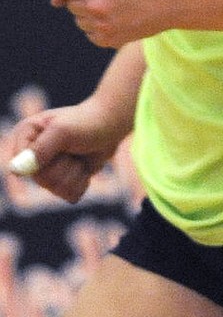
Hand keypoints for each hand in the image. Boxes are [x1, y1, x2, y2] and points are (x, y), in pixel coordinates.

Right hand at [4, 99, 126, 203]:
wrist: (113, 123)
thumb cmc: (89, 121)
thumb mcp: (64, 132)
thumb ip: (41, 149)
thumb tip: (16, 170)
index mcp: (24, 136)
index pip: (24, 167)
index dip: (47, 161)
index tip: (64, 143)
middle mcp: (31, 154)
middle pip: (43, 180)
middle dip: (66, 166)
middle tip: (76, 148)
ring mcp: (46, 169)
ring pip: (57, 190)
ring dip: (76, 173)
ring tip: (81, 155)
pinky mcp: (62, 180)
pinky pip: (70, 195)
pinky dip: (83, 182)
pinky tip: (85, 166)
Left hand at [51, 0, 174, 48]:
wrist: (172, 0)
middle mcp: (97, 3)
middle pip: (71, 4)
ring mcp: (102, 24)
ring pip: (79, 19)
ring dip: (90, 12)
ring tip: (115, 6)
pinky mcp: (108, 40)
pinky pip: (89, 33)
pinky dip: (98, 26)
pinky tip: (118, 18)